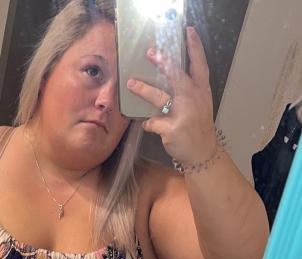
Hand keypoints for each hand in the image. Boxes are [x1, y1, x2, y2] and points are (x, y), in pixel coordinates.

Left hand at [127, 26, 216, 165]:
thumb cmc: (198, 126)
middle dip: (164, 63)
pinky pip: (153, 122)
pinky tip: (146, 123)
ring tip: (131, 83)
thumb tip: (169, 74)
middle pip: (177, 77)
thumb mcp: (201, 104)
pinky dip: (148, 123)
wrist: (203, 152)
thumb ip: (190, 89)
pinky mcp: (172, 129)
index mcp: (201, 91)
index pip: (200, 65)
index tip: (188, 32)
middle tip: (151, 53)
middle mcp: (193, 100)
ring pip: (160, 98)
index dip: (195, 48)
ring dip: (144, 90)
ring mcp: (183, 114)